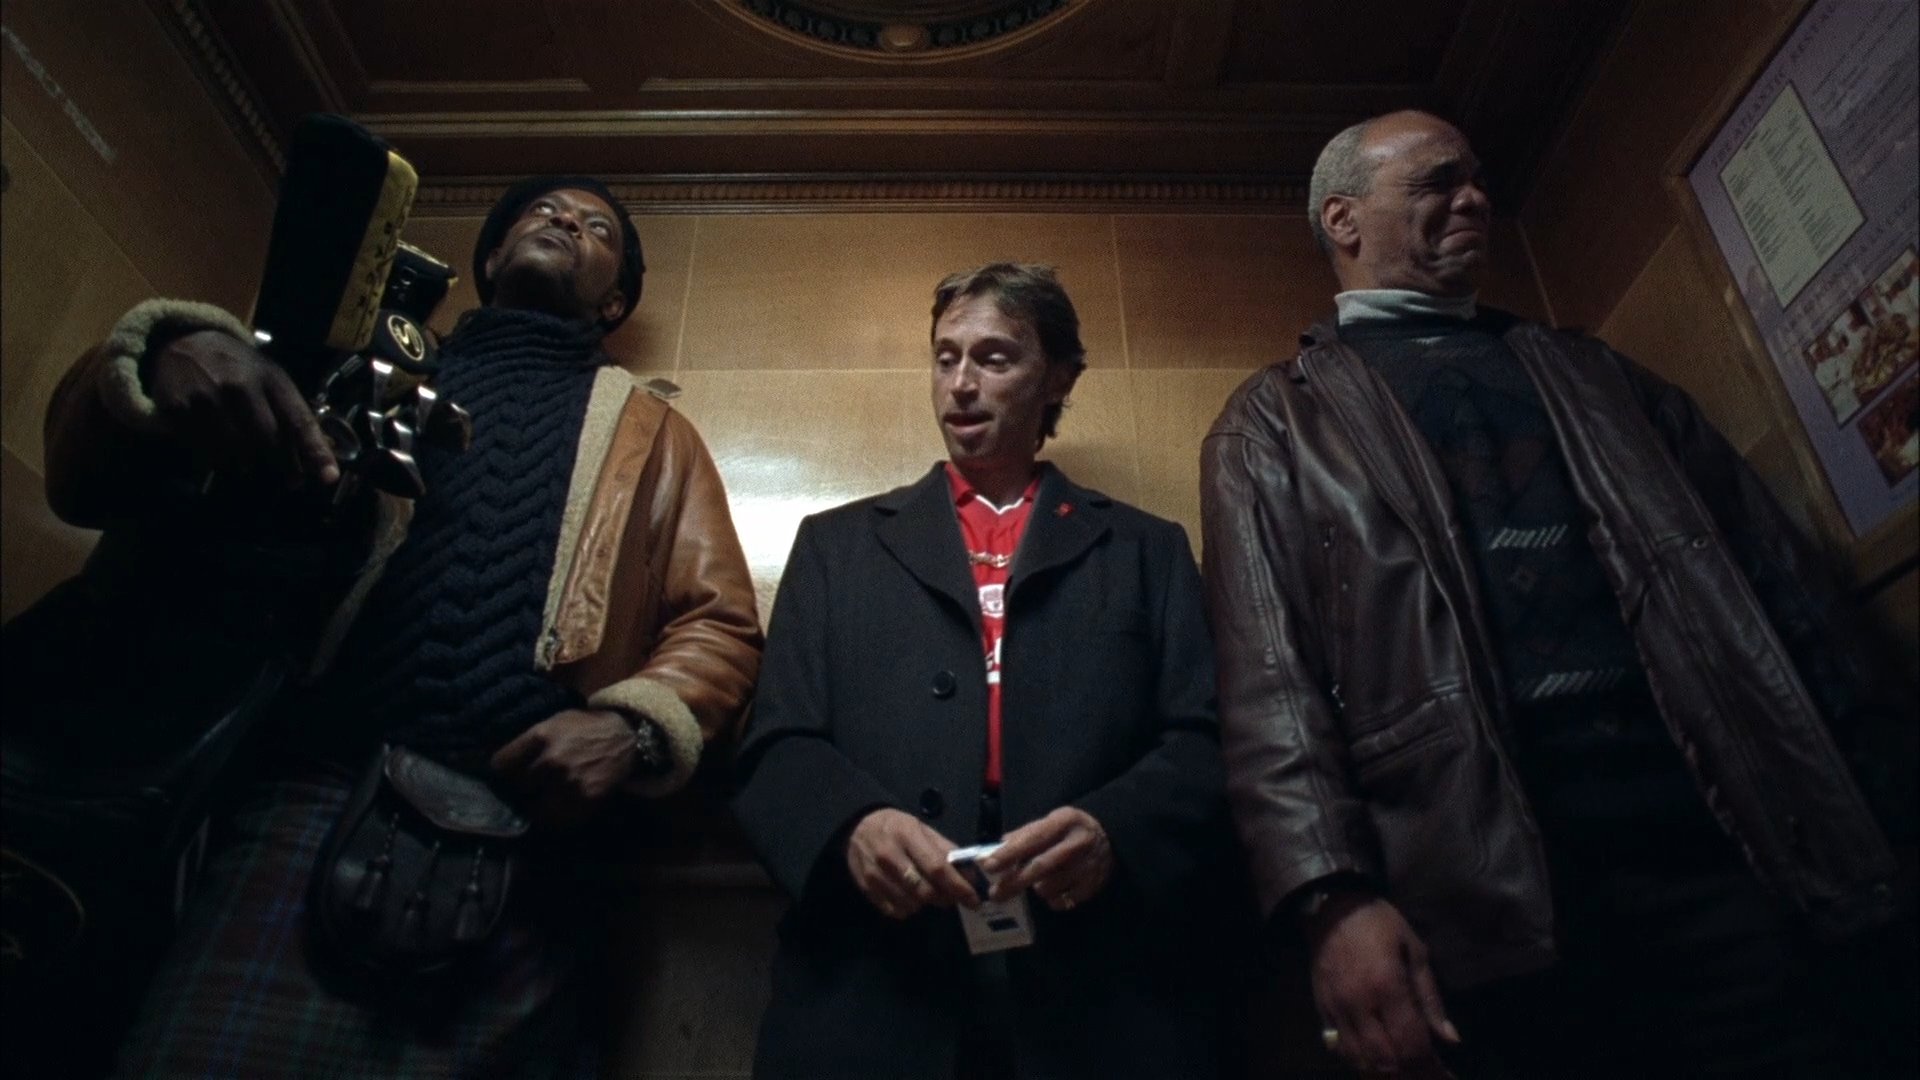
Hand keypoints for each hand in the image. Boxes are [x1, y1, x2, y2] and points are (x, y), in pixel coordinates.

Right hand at [146, 328, 337, 486]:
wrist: (184, 342)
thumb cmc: (238, 366)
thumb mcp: (271, 377)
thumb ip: (293, 412)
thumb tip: (322, 454)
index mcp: (269, 378)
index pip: (297, 419)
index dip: (314, 450)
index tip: (328, 476)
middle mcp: (238, 386)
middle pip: (268, 441)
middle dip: (283, 464)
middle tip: (291, 478)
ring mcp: (206, 399)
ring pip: (235, 452)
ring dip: (247, 464)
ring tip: (251, 462)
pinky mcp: (177, 410)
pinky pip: (204, 451)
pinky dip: (217, 459)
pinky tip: (221, 451)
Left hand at [489, 708, 634, 825]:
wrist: (627, 738)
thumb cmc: (586, 727)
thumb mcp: (554, 722)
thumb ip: (530, 742)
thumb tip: (501, 764)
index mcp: (541, 736)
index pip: (501, 765)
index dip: (501, 771)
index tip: (505, 775)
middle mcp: (551, 760)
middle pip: (516, 788)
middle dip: (518, 789)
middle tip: (523, 789)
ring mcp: (568, 783)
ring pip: (534, 808)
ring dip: (535, 806)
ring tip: (540, 802)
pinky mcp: (585, 800)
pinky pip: (559, 819)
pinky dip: (555, 817)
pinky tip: (559, 808)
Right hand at [845, 808, 977, 919]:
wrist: (857, 828)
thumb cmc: (897, 827)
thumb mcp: (922, 828)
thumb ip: (945, 850)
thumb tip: (970, 874)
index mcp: (908, 836)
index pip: (937, 868)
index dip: (958, 887)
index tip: (974, 899)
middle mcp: (890, 856)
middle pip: (925, 891)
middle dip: (945, 898)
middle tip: (953, 897)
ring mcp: (876, 875)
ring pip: (911, 904)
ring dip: (927, 904)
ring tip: (929, 892)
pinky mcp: (867, 889)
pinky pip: (895, 910)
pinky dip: (908, 908)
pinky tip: (910, 896)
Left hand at [979, 806, 1112, 909]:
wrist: (1110, 838)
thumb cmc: (1071, 829)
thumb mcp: (1051, 821)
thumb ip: (1025, 834)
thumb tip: (997, 848)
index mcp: (1064, 821)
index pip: (1033, 838)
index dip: (1010, 853)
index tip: (989, 865)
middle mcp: (1077, 843)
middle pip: (1041, 866)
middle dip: (1014, 881)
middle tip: (995, 893)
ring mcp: (1087, 866)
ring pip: (1050, 886)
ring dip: (1036, 888)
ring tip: (1035, 882)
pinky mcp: (1093, 886)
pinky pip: (1063, 901)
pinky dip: (1052, 899)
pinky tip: (1052, 891)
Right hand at [1305, 892, 1459, 1075]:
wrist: (1331, 907)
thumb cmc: (1379, 923)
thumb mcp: (1415, 951)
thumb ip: (1431, 998)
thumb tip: (1450, 1039)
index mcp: (1387, 986)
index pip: (1412, 1044)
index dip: (1432, 1068)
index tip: (1447, 1076)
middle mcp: (1359, 1004)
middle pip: (1387, 1060)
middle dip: (1411, 1075)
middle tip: (1429, 1076)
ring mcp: (1337, 1009)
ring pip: (1360, 1060)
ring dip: (1385, 1073)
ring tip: (1406, 1074)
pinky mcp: (1322, 1010)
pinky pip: (1340, 1048)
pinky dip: (1361, 1063)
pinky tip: (1378, 1064)